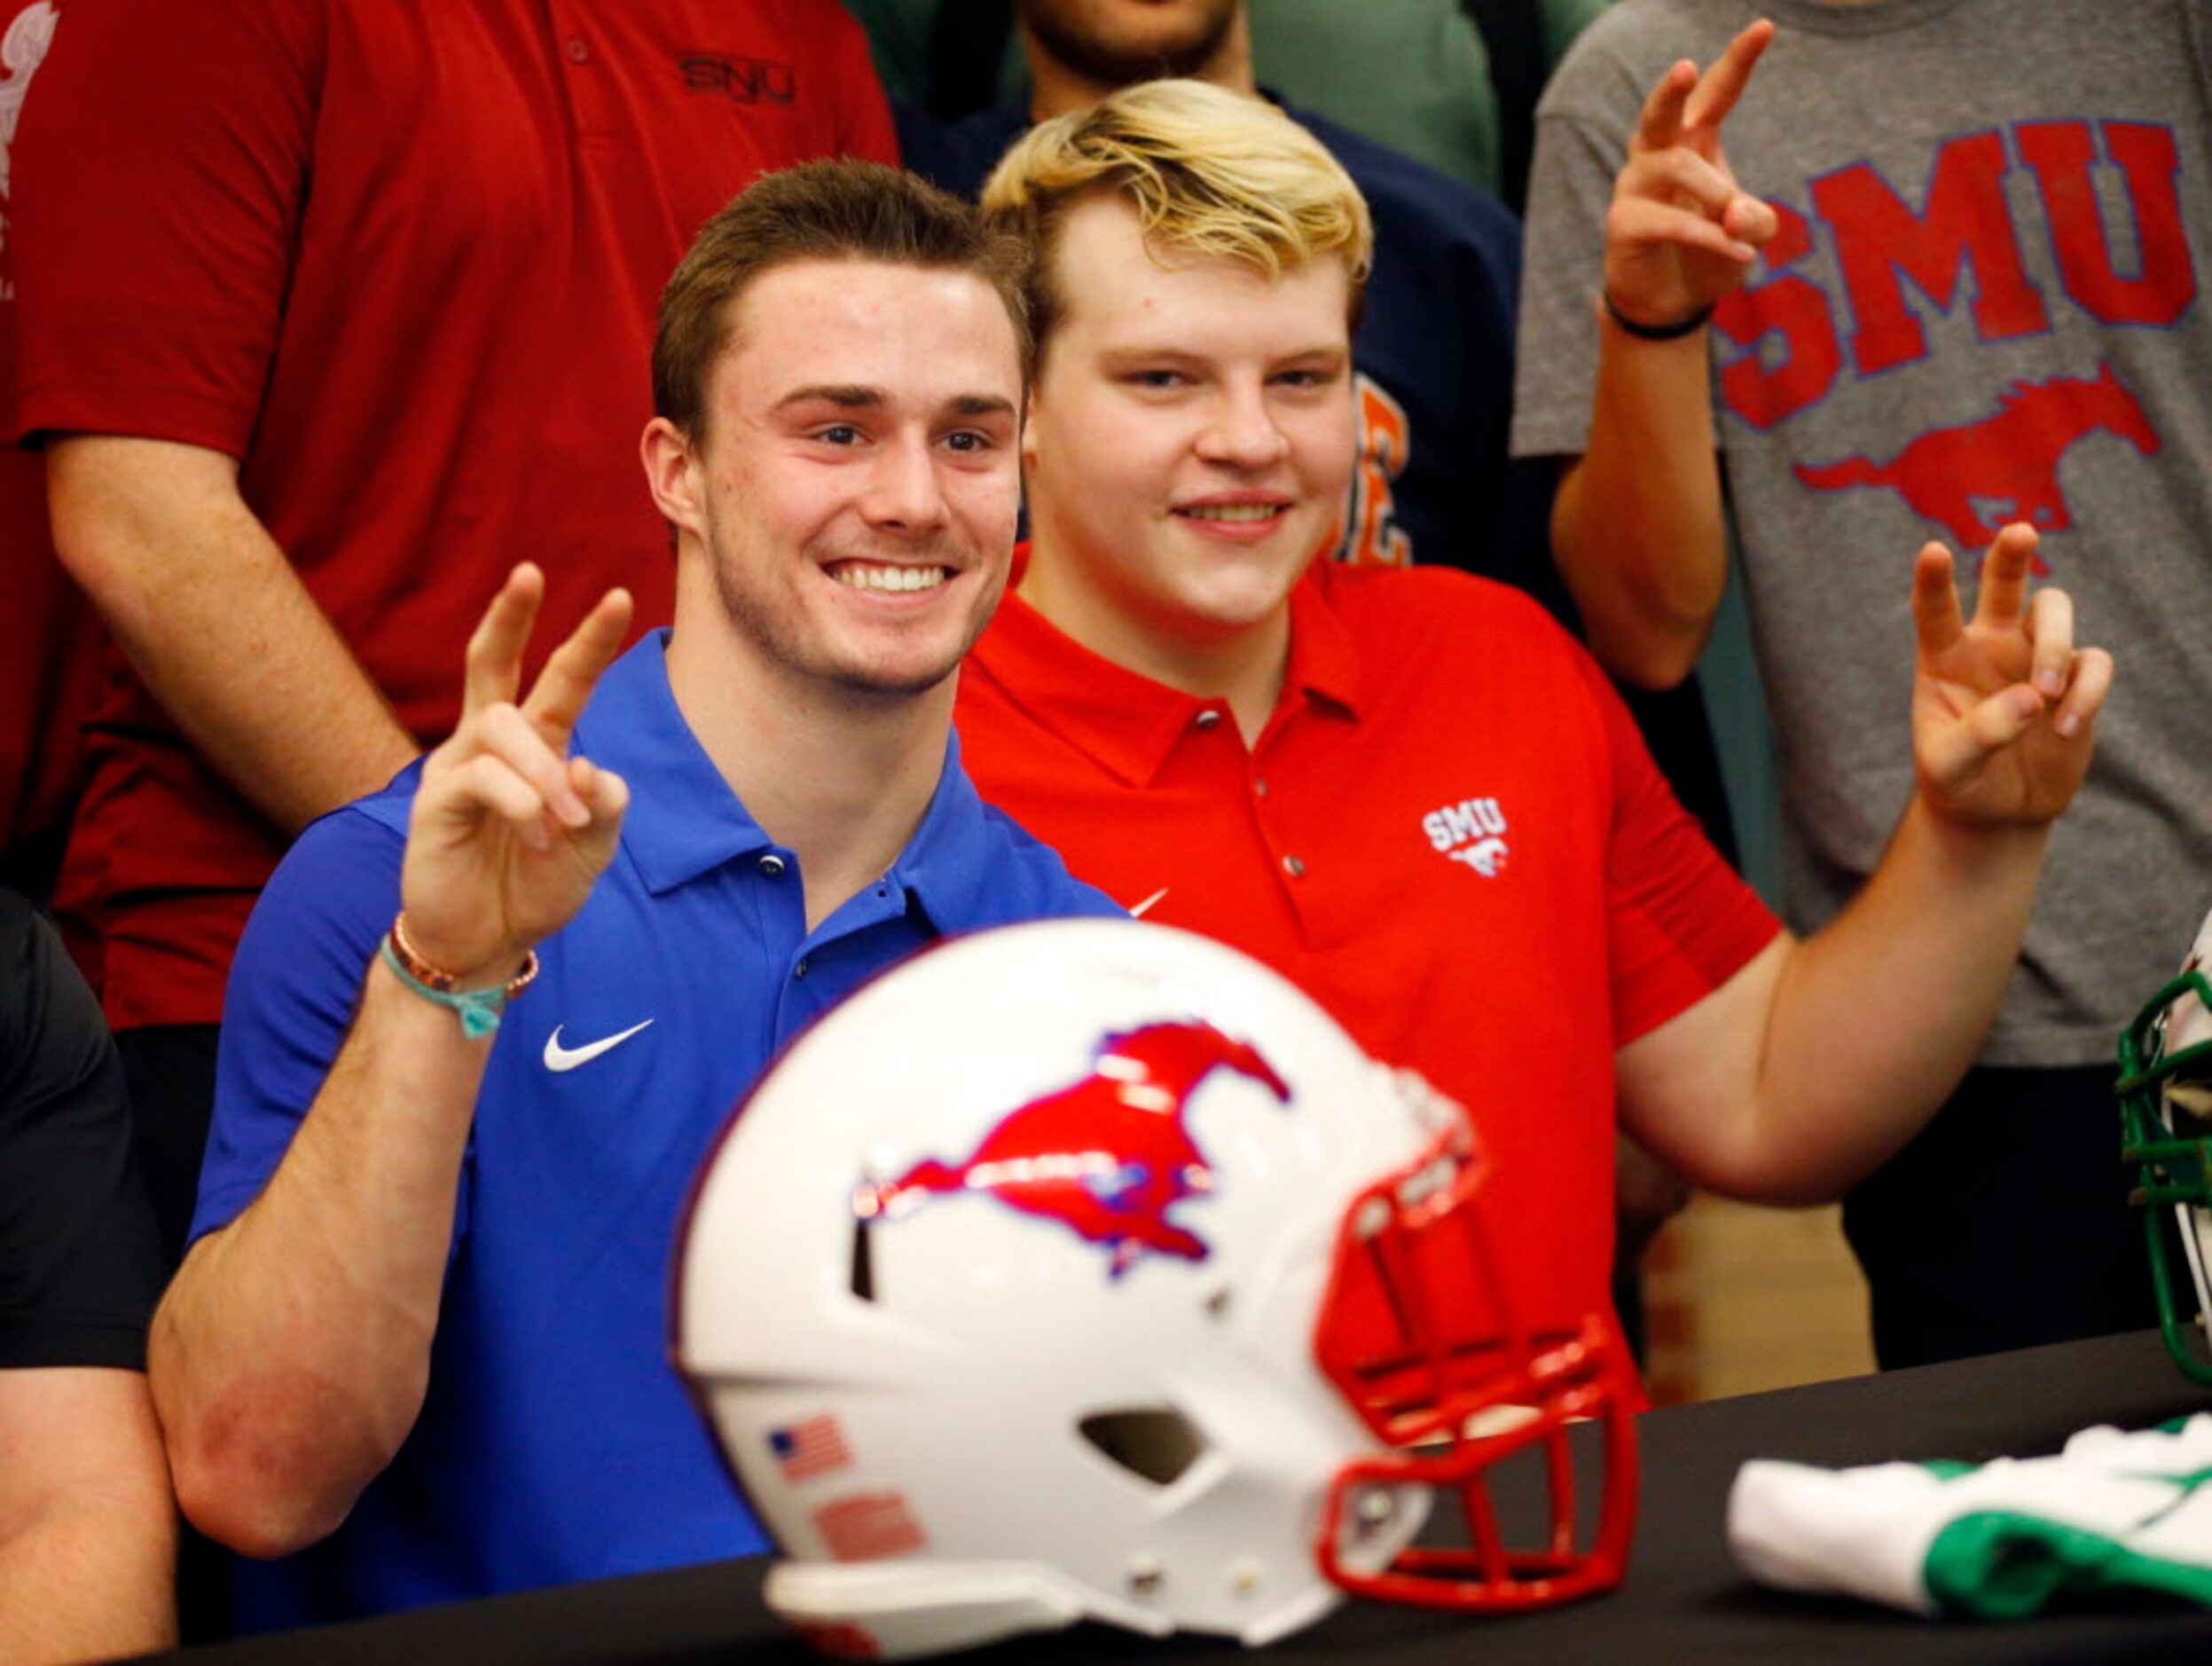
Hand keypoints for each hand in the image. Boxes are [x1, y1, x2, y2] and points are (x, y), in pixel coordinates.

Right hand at [400, 564, 633, 984]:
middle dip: (511, 616)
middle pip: (493, 662)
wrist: (489, 940)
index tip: (618, 596)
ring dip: (544, 772)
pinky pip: (482, 776)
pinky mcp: (434, 799)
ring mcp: (458, 766)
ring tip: (565, 823)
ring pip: (504, 726)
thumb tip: (589, 764)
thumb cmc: (537, 885)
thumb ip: (603, 805)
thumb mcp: (594, 848)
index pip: (561, 680)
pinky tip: (538, 834)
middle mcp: (493, 744)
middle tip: (530, 570)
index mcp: (537, 745)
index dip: (587, 641)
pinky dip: (521, 802)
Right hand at [1604, 18, 1779, 330]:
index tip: (1764, 26)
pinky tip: (1740, 255)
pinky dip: (1712, 238)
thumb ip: (1756, 219)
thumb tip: (1733, 215)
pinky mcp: (1623, 224)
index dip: (1738, 60)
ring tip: (1740, 229)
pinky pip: (1672, 221)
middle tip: (1686, 67)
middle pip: (1661, 111)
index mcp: (1693, 141)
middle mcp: (1658, 155)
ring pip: (1677, 167)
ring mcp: (1635, 187)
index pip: (1715, 93)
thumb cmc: (1709, 252)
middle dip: (1673, 89)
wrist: (1672, 303)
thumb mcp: (1749, 233)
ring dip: (1716, 194)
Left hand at [1912, 524, 2111, 827]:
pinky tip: (2065, 729)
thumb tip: (2032, 698)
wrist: (1997, 810)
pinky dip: (2086, 691)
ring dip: (2052, 644)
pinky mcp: (2077, 680)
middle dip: (2010, 554)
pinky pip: (2093, 664)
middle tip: (2020, 532)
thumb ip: (1981, 733)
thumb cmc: (1959, 780)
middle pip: (2004, 582)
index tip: (1933, 550)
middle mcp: (1991, 644)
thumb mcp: (1951, 766)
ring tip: (2044, 693)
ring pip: (2054, 612)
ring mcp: (2036, 656)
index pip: (1935, 611)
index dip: (1933, 580)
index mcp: (1945, 657)